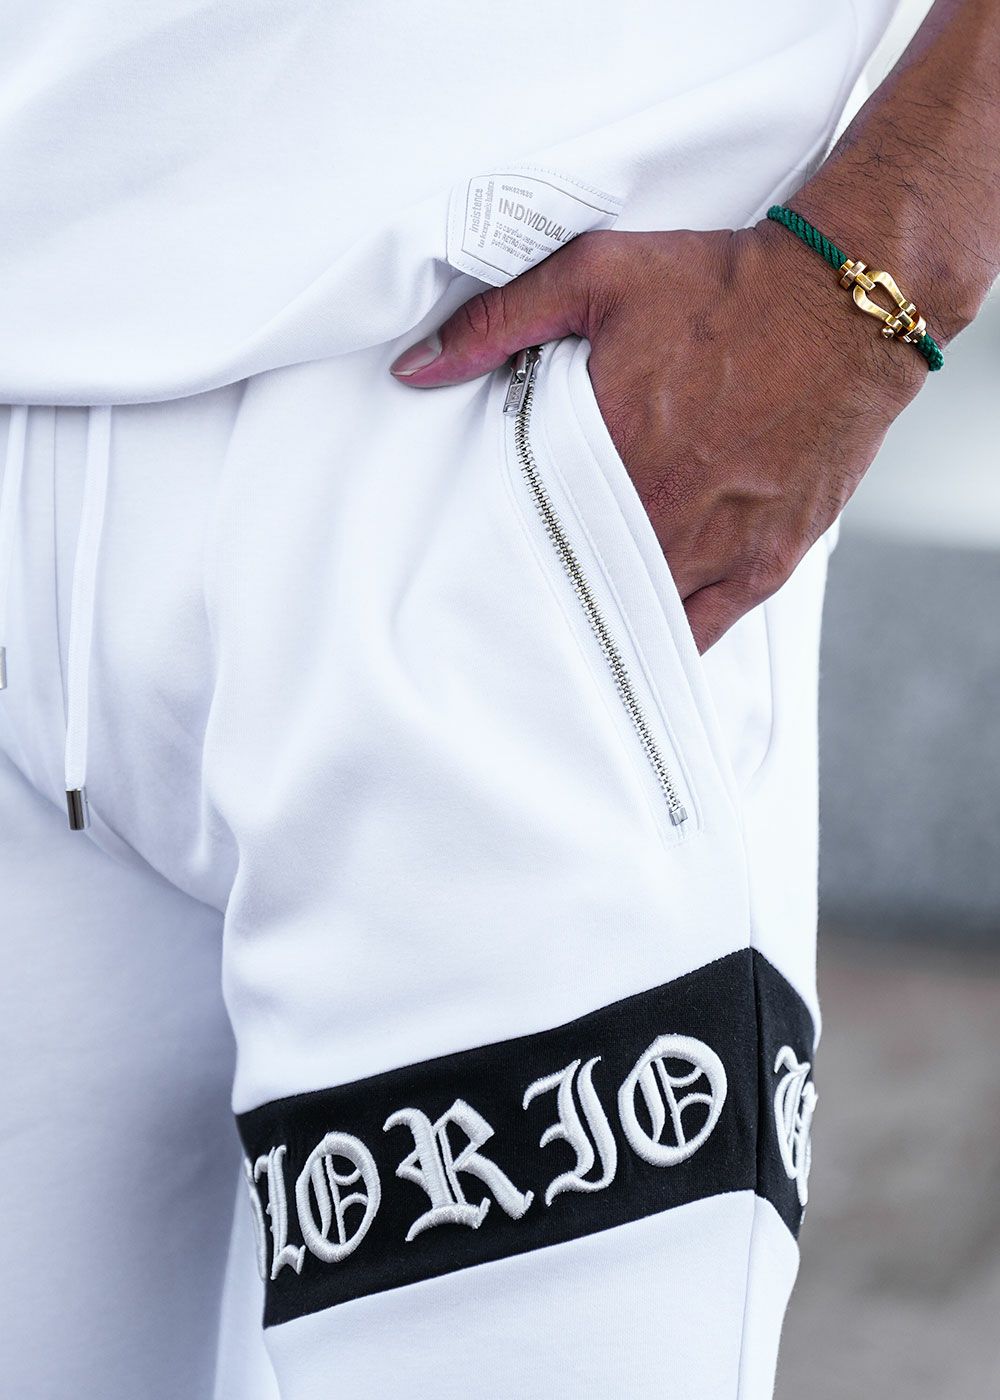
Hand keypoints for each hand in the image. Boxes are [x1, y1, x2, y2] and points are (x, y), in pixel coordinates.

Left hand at [389, 222, 925, 651]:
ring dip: (598, 623)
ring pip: (633, 616)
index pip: (525, 529)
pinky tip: (631, 649)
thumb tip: (415, 369)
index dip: (494, 554)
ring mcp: (716, 546)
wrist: (845, 304)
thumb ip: (499, 322)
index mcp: (607, 449)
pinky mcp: (766, 563)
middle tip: (502, 614)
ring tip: (560, 637)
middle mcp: (658, 510)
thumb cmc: (723, 286)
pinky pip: (701, 632)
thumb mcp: (598, 274)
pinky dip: (664, 643)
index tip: (466, 569)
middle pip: (577, 582)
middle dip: (541, 595)